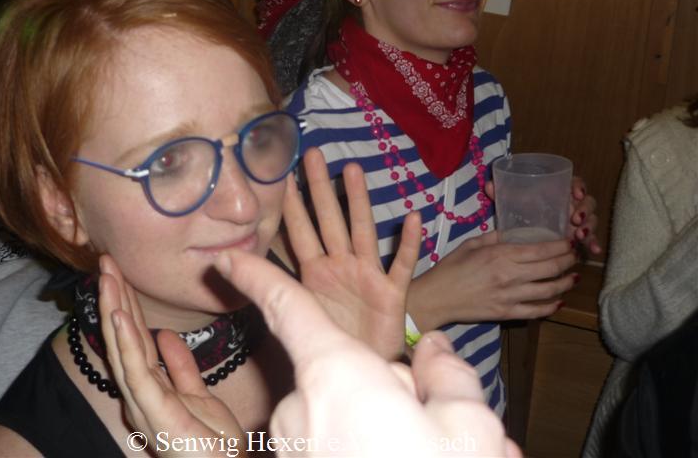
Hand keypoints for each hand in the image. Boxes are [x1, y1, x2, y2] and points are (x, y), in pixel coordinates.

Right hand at [98, 255, 243, 455]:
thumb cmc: (214, 445)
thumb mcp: (198, 395)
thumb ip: (180, 366)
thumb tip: (164, 335)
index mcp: (151, 388)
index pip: (135, 338)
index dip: (126, 303)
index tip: (118, 271)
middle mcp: (141, 395)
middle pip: (124, 339)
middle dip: (114, 298)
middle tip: (105, 261)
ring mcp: (145, 404)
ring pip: (124, 349)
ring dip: (114, 310)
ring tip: (105, 277)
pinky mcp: (156, 413)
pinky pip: (138, 372)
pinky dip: (126, 343)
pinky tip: (119, 317)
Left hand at [214, 247, 521, 456]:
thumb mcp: (469, 422)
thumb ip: (447, 374)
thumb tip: (434, 349)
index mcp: (335, 377)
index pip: (286, 309)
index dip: (256, 276)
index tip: (229, 259)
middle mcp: (299, 412)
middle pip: (339, 374)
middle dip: (380, 386)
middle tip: (431, 424)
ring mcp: (291, 450)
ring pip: (336, 417)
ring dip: (374, 425)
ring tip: (421, 449)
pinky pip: (327, 446)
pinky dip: (359, 448)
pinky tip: (396, 456)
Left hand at [282, 147, 421, 359]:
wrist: (363, 366)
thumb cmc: (329, 339)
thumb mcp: (292, 313)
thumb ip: (262, 285)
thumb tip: (220, 259)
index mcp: (313, 271)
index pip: (299, 230)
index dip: (290, 203)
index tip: (282, 171)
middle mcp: (339, 266)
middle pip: (329, 221)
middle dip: (320, 189)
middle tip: (313, 154)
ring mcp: (367, 277)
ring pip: (362, 232)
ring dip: (358, 203)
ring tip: (353, 171)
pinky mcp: (392, 294)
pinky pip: (402, 266)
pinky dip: (409, 244)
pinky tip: (413, 218)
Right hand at [408, 232, 577, 329]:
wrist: (436, 298)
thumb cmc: (450, 268)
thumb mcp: (470, 244)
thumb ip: (494, 237)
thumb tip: (513, 232)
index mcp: (500, 255)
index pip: (541, 250)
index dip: (561, 246)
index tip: (569, 241)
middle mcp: (510, 275)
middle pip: (550, 268)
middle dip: (569, 261)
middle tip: (576, 255)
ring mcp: (510, 296)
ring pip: (549, 290)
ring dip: (566, 282)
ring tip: (574, 276)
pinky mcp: (507, 313)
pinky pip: (537, 310)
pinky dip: (552, 305)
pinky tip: (559, 300)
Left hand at [485, 176, 599, 254]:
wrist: (522, 227)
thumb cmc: (520, 209)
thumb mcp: (511, 200)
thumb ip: (502, 192)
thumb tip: (489, 186)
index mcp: (559, 190)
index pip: (575, 182)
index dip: (579, 186)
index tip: (575, 194)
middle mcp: (572, 204)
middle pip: (588, 202)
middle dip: (585, 210)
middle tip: (575, 219)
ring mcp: (578, 221)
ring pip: (591, 220)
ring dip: (589, 227)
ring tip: (580, 236)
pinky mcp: (578, 236)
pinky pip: (590, 239)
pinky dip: (593, 244)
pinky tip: (593, 251)